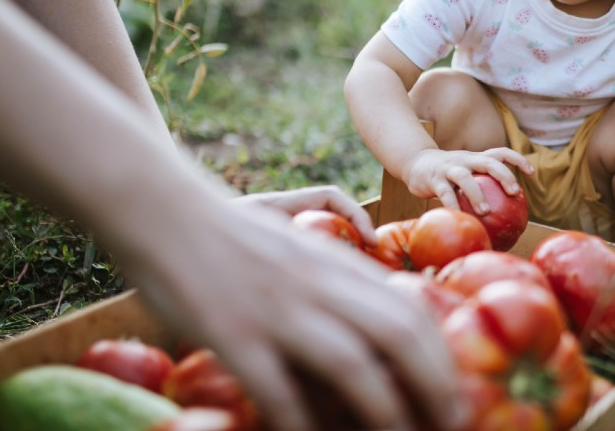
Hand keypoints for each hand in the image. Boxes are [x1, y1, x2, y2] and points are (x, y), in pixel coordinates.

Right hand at [112, 195, 468, 430]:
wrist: (159, 206)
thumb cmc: (227, 232)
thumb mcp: (298, 240)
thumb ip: (339, 264)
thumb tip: (377, 270)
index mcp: (336, 264)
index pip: (410, 310)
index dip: (442, 359)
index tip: (455, 394)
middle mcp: (318, 284)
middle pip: (399, 335)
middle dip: (434, 389)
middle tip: (449, 426)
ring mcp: (277, 308)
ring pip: (353, 365)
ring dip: (386, 414)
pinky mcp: (232, 332)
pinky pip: (280, 390)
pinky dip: (304, 425)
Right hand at [402, 148, 532, 211]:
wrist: (415, 162)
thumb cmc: (447, 173)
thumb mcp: (466, 172)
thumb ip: (482, 184)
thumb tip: (506, 211)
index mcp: (475, 158)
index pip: (500, 153)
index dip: (517, 160)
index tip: (531, 173)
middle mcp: (465, 160)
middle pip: (488, 162)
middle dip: (504, 176)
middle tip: (514, 192)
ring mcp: (449, 168)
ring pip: (465, 177)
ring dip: (476, 194)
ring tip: (485, 211)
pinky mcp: (434, 180)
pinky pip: (444, 193)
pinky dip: (452, 206)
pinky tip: (459, 218)